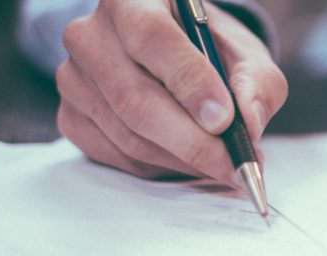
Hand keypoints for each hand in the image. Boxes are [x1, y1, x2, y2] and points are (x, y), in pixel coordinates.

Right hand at [56, 0, 286, 181]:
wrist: (179, 58)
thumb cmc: (212, 51)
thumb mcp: (246, 56)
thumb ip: (256, 84)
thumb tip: (248, 124)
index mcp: (133, 0)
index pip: (152, 37)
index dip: (189, 82)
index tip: (224, 119)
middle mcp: (91, 33)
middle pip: (135, 98)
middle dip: (192, 141)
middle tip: (234, 164)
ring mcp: (74, 77)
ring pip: (128, 134)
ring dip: (182, 159)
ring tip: (222, 164)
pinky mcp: (71, 116)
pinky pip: (117, 155)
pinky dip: (160, 167)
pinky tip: (188, 160)